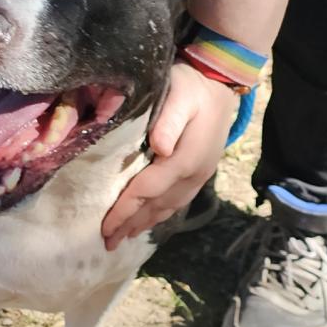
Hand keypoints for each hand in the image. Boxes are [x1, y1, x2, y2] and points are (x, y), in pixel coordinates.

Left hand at [102, 62, 237, 249]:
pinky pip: (178, 201)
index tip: (105, 227)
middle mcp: (194, 173)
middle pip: (157, 206)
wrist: (221, 83)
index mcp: (185, 158)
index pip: (148, 190)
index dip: (125, 210)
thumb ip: (169, 120)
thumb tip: (160, 147)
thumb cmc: (192, 85)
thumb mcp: (180, 93)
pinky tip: (148, 220)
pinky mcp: (201, 172)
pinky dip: (160, 214)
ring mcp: (200, 175)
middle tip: (107, 243)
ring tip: (124, 237)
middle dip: (131, 225)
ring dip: (145, 224)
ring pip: (169, 207)